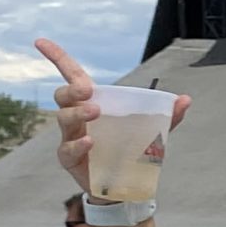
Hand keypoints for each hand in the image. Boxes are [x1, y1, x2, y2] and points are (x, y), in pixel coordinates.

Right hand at [36, 38, 192, 200]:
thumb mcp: (153, 131)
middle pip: (63, 95)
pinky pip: (68, 148)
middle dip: (72, 89)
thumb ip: (168, 116)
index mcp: (94, 102)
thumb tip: (185, 99)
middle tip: (89, 92)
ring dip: (77, 113)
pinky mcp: (69, 158)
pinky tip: (90, 142)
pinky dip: (78, 144)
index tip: (40, 41)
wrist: (126, 185)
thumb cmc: (132, 150)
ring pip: (63, 118)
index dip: (56, 57)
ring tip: (94, 112)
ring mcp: (70, 137)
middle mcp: (77, 117)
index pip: (72, 75)